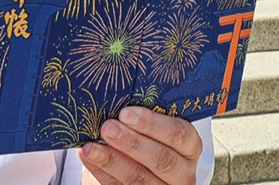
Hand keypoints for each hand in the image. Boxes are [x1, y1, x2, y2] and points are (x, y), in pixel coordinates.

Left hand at [79, 107, 201, 184]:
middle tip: (108, 128)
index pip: (179, 134)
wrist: (143, 166)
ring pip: (139, 179)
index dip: (153, 124)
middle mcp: (182, 172)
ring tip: (90, 147)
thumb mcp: (156, 126)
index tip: (126, 113)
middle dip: (132, 142)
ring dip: (111, 160)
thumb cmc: (151, 137)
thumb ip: (143, 117)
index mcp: (190, 147)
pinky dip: (101, 171)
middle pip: (162, 159)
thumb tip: (116, 101)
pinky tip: (89, 157)